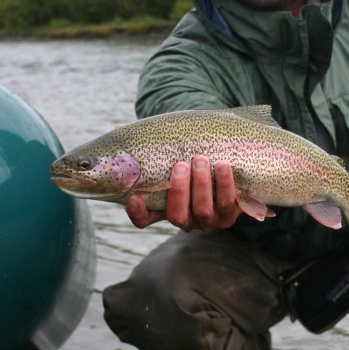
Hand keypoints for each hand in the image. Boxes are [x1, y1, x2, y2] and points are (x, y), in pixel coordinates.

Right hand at [125, 155, 241, 231]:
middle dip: (179, 191)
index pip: (144, 219)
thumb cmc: (189, 161)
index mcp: (164, 209)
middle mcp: (185, 220)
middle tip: (180, 165)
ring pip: (203, 211)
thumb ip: (147, 147)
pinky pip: (227, 204)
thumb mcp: (168, 156)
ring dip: (201, 185)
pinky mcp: (229, 215)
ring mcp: (207, 221)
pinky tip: (223, 165)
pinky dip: (225, 185)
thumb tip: (119, 129)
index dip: (137, 212)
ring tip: (201, 159)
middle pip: (178, 216)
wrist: (225, 167)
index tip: (134, 197)